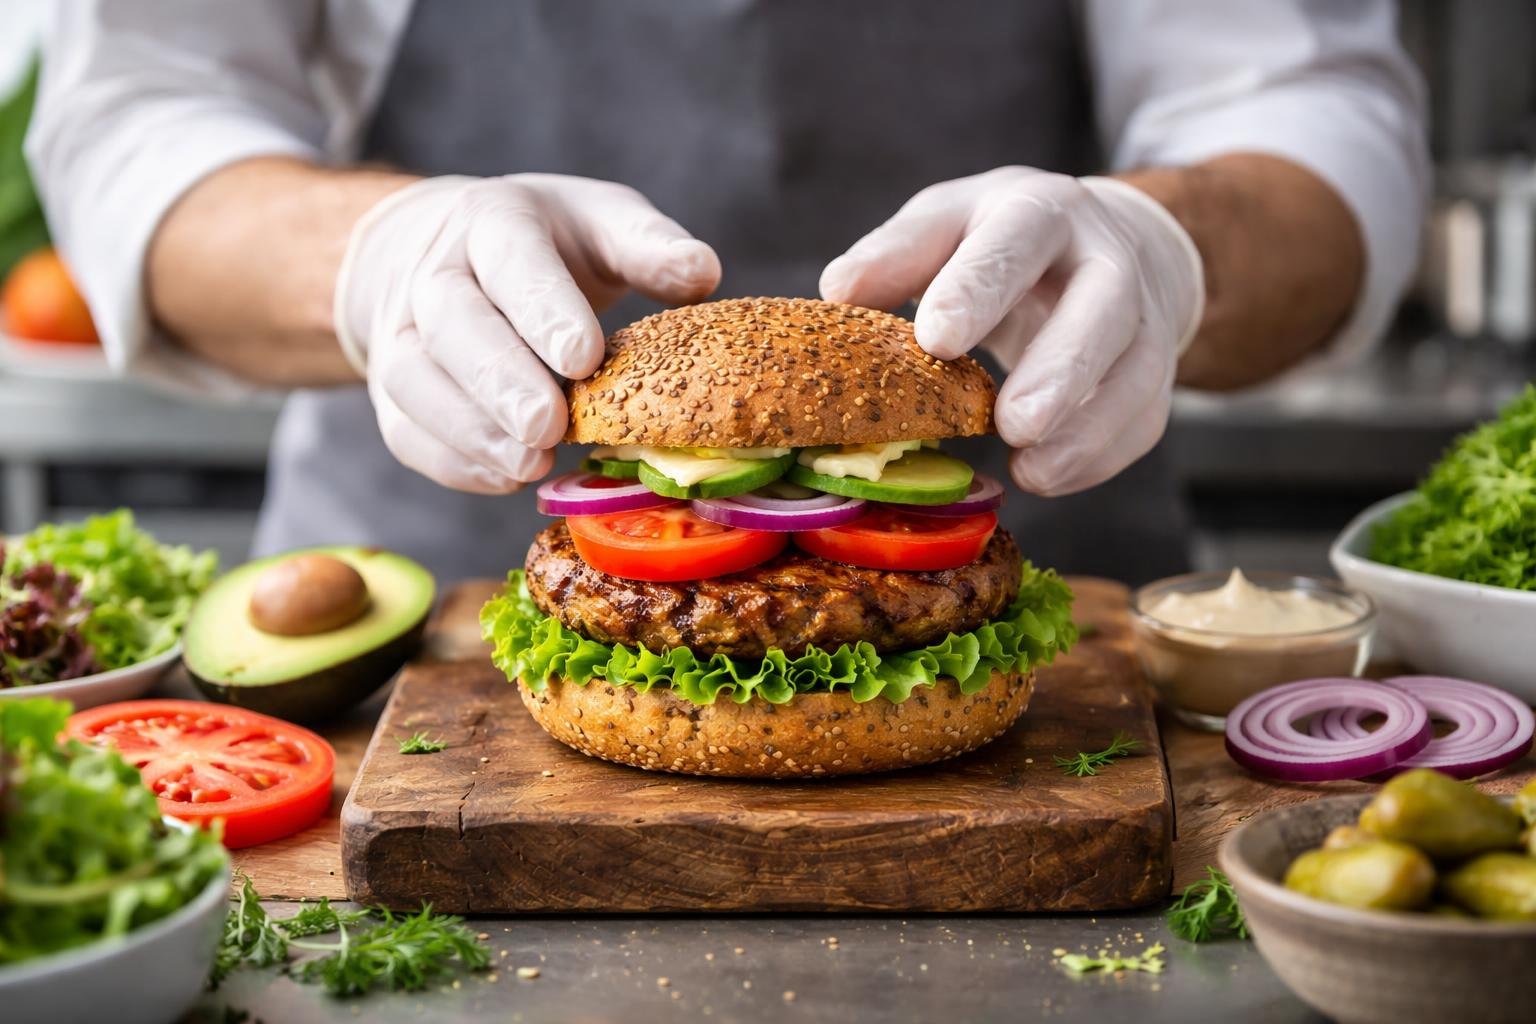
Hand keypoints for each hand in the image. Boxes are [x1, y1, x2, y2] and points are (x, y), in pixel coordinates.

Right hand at [334, 174, 720, 491]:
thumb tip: (702, 270)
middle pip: (452, 323)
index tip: (585, 358)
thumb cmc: (549, 245)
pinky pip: (408, 432)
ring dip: (472, 431)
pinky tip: (506, 477)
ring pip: (415, 381)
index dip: (544, 308)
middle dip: (500, 380)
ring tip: (531, 463)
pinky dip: (455, 462)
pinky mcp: (393, 392)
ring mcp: (402, 333)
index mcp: (493, 219)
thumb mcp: (602, 222)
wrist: (445, 252)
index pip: (511, 258)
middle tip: (550, 425)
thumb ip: (649, 245)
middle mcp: (434, 271)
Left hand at [821, 167, 1202, 495]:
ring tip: (1031, 469)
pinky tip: (1047, 476)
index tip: (935, 338)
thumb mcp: (947, 225)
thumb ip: (896, 254)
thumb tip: (837, 291)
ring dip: (1087, 428)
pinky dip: (1097, 456)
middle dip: (1061, 367)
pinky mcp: (1153, 375)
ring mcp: (1142, 318)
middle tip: (1012, 422)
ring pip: (1140, 372)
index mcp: (1040, 212)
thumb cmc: (1000, 243)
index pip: (1016, 241)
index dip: (978, 289)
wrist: (1105, 246)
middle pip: (1103, 308)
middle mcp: (1105, 259)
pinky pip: (1142, 419)